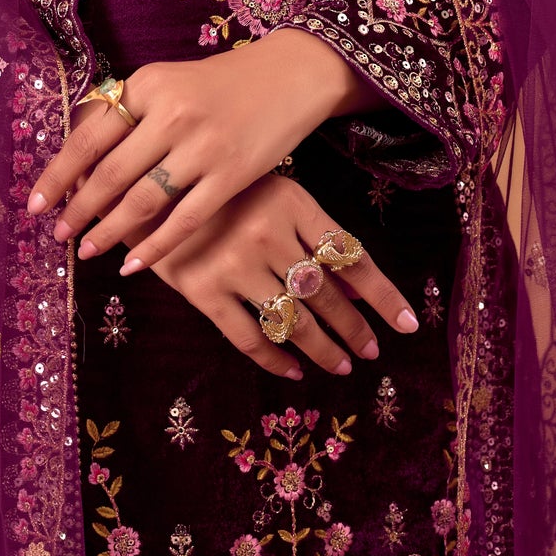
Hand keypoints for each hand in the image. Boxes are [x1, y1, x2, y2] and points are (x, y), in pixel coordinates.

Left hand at [27, 29, 377, 272]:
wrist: (291, 75)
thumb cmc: (221, 82)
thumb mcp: (169, 80)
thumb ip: (130, 112)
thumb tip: (78, 159)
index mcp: (148, 84)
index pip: (89, 137)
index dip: (58, 176)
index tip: (35, 204)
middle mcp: (171, 113)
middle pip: (109, 174)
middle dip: (78, 211)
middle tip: (58, 234)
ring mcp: (203, 146)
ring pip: (142, 201)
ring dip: (108, 232)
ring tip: (87, 251)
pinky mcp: (232, 174)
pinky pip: (183, 220)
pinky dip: (154, 247)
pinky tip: (133, 265)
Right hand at [134, 172, 418, 379]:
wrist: (147, 184)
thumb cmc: (220, 188)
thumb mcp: (273, 192)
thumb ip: (311, 233)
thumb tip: (356, 284)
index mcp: (292, 201)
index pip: (352, 256)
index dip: (384, 295)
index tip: (408, 325)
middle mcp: (268, 234)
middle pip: (326, 294)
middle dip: (354, 329)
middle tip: (370, 352)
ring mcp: (234, 264)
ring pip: (292, 320)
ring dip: (322, 349)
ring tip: (340, 365)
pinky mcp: (202, 291)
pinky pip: (248, 337)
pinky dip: (274, 360)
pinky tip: (292, 371)